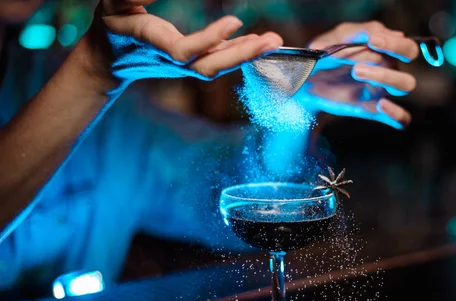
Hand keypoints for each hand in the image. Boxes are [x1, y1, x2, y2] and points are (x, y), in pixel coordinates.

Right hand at [82, 0, 282, 88]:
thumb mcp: (113, 4)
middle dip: (242, 55)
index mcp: (153, 44)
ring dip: (247, 55)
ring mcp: (184, 65)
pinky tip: (259, 42)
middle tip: (272, 41)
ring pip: (218, 66)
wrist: (110, 59)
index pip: (185, 51)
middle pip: (211, 66)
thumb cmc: (111, 25)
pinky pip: (219, 60)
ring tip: (273, 41)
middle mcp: (172, 60)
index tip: (236, 21)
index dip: (210, 39)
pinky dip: (239, 52)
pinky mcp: (191, 62)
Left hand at [296, 21, 417, 128]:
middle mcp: (389, 68)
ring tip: (356, 71)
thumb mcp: (335, 39)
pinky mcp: (373, 110)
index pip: (405, 46)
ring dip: (386, 77)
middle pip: (411, 61)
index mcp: (383, 49)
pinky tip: (381, 106)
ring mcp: (382, 90)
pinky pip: (400, 119)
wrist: (306, 82)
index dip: (394, 43)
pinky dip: (397, 114)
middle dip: (395, 52)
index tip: (373, 41)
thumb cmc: (324, 55)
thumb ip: (357, 34)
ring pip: (405, 85)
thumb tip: (378, 35)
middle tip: (369, 50)